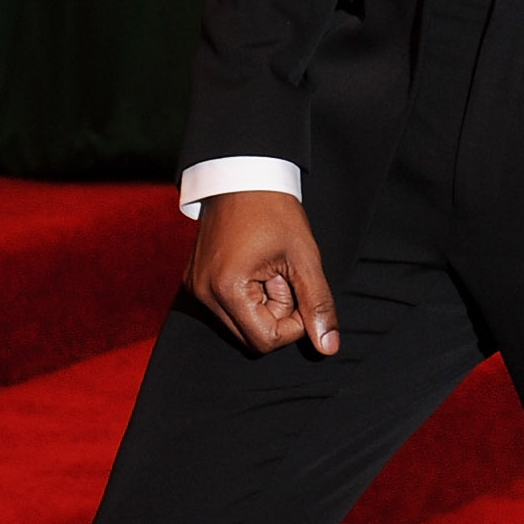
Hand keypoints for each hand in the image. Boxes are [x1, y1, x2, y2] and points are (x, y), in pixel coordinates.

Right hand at [186, 190, 338, 355]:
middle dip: (276, 312)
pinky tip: (254, 266)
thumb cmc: (275, 211)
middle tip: (281, 274)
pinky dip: (247, 295)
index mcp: (226, 289)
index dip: (292, 323)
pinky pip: (227, 308)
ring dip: (262, 304)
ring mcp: (195, 288)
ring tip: (268, 268)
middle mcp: (203, 294)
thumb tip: (329, 348)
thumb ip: (317, 304)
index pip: (265, 341)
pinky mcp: (195, 281)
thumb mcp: (304, 257)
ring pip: (240, 323)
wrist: (243, 175)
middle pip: (251, 336)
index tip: (295, 286)